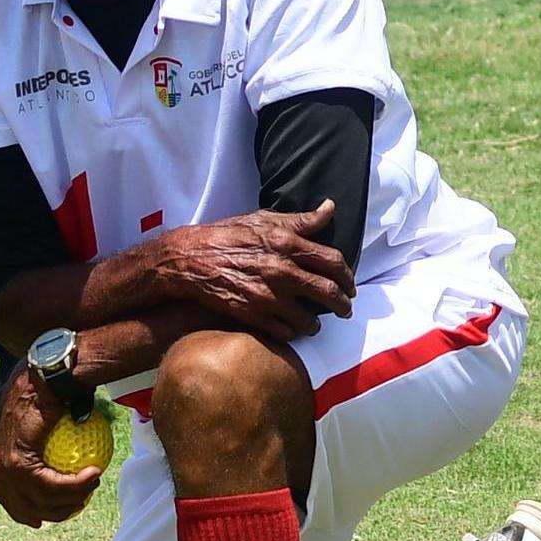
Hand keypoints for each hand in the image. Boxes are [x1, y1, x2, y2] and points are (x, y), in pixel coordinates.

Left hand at [0, 368, 105, 526]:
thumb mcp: (41, 420)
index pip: (8, 495)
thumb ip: (44, 445)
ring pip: (40, 498)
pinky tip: (93, 475)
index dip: (26, 511)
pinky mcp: (18, 461)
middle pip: (23, 506)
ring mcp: (4, 465)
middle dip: (54, 512)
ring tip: (93, 484)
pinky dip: (75, 485)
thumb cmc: (49, 390)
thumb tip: (62, 463)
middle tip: (79, 503)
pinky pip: (51, 484)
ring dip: (73, 497)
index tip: (47, 516)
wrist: (45, 374)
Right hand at [126, 203, 355, 337]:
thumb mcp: (264, 220)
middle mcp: (281, 270)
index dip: (347, 275)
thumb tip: (330, 208)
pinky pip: (285, 332)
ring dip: (318, 324)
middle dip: (343, 304)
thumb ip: (301, 220)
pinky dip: (293, 333)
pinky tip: (293, 329)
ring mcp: (267, 295)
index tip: (350, 284)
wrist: (190, 259)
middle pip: (328, 292)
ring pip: (309, 319)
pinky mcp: (252, 315)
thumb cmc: (228, 236)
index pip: (333, 261)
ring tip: (318, 324)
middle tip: (346, 309)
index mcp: (287, 243)